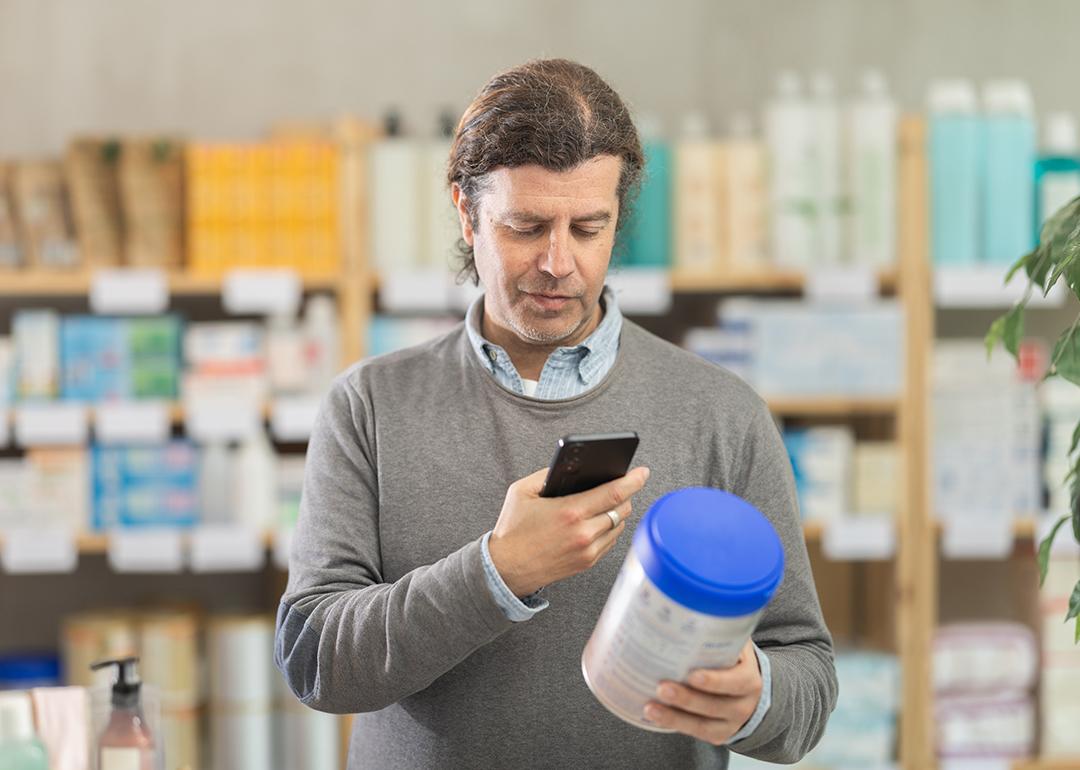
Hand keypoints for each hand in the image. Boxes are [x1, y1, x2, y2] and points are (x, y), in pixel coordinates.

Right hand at [488, 466, 649, 596]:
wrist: (506, 569)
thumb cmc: (513, 530)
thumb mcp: (522, 492)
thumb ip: (546, 475)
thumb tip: (571, 467)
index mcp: (570, 511)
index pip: (614, 492)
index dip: (633, 480)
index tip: (643, 472)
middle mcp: (583, 533)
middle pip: (622, 508)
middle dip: (626, 494)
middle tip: (623, 484)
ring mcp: (588, 550)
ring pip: (618, 525)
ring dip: (618, 511)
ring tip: (609, 501)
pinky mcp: (588, 562)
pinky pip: (610, 540)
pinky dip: (610, 527)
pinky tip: (599, 520)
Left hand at [644, 640, 762, 745]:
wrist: (750, 690)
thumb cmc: (734, 660)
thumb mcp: (736, 644)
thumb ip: (720, 629)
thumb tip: (694, 602)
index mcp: (749, 678)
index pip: (734, 682)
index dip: (714, 681)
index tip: (692, 675)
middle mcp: (743, 704)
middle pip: (714, 706)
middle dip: (687, 698)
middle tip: (662, 687)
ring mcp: (731, 723)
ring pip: (702, 724)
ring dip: (674, 716)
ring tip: (650, 707)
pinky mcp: (718, 734)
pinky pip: (695, 733)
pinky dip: (674, 724)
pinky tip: (654, 715)